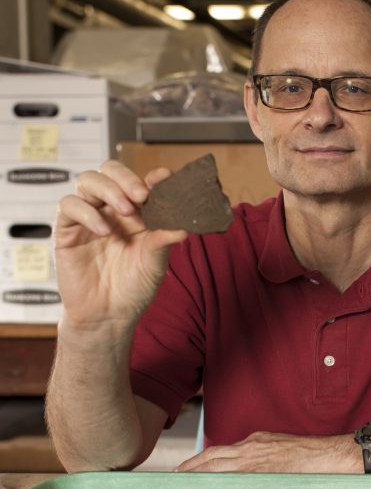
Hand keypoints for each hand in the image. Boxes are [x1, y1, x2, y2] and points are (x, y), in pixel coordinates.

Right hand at [54, 160, 186, 327]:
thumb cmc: (134, 289)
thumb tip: (184, 226)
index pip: (140, 182)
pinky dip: (86, 212)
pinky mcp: (68, 229)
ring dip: (109, 190)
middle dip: (126, 178)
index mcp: (137, 213)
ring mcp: (89, 216)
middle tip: (141, 195)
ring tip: (126, 210)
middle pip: (110, 171)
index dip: (151, 177)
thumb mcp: (156, 264)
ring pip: (89, 181)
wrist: (108, 316)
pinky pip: (69, 206)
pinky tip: (103, 230)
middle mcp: (111, 209)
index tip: (164, 179)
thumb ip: (164, 240)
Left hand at [175, 431, 359, 473]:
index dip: (203, 460)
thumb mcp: (282, 451)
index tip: (190, 468)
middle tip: (176, 475)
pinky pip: (230, 476)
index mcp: (256, 442)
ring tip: (181, 482)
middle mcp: (250, 448)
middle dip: (192, 466)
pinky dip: (214, 481)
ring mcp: (254, 458)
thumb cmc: (312, 458)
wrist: (330, 456)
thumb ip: (265, 461)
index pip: (223, 452)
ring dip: (196, 473)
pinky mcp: (260, 469)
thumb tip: (255, 478)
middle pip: (212, 456)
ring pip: (216, 464)